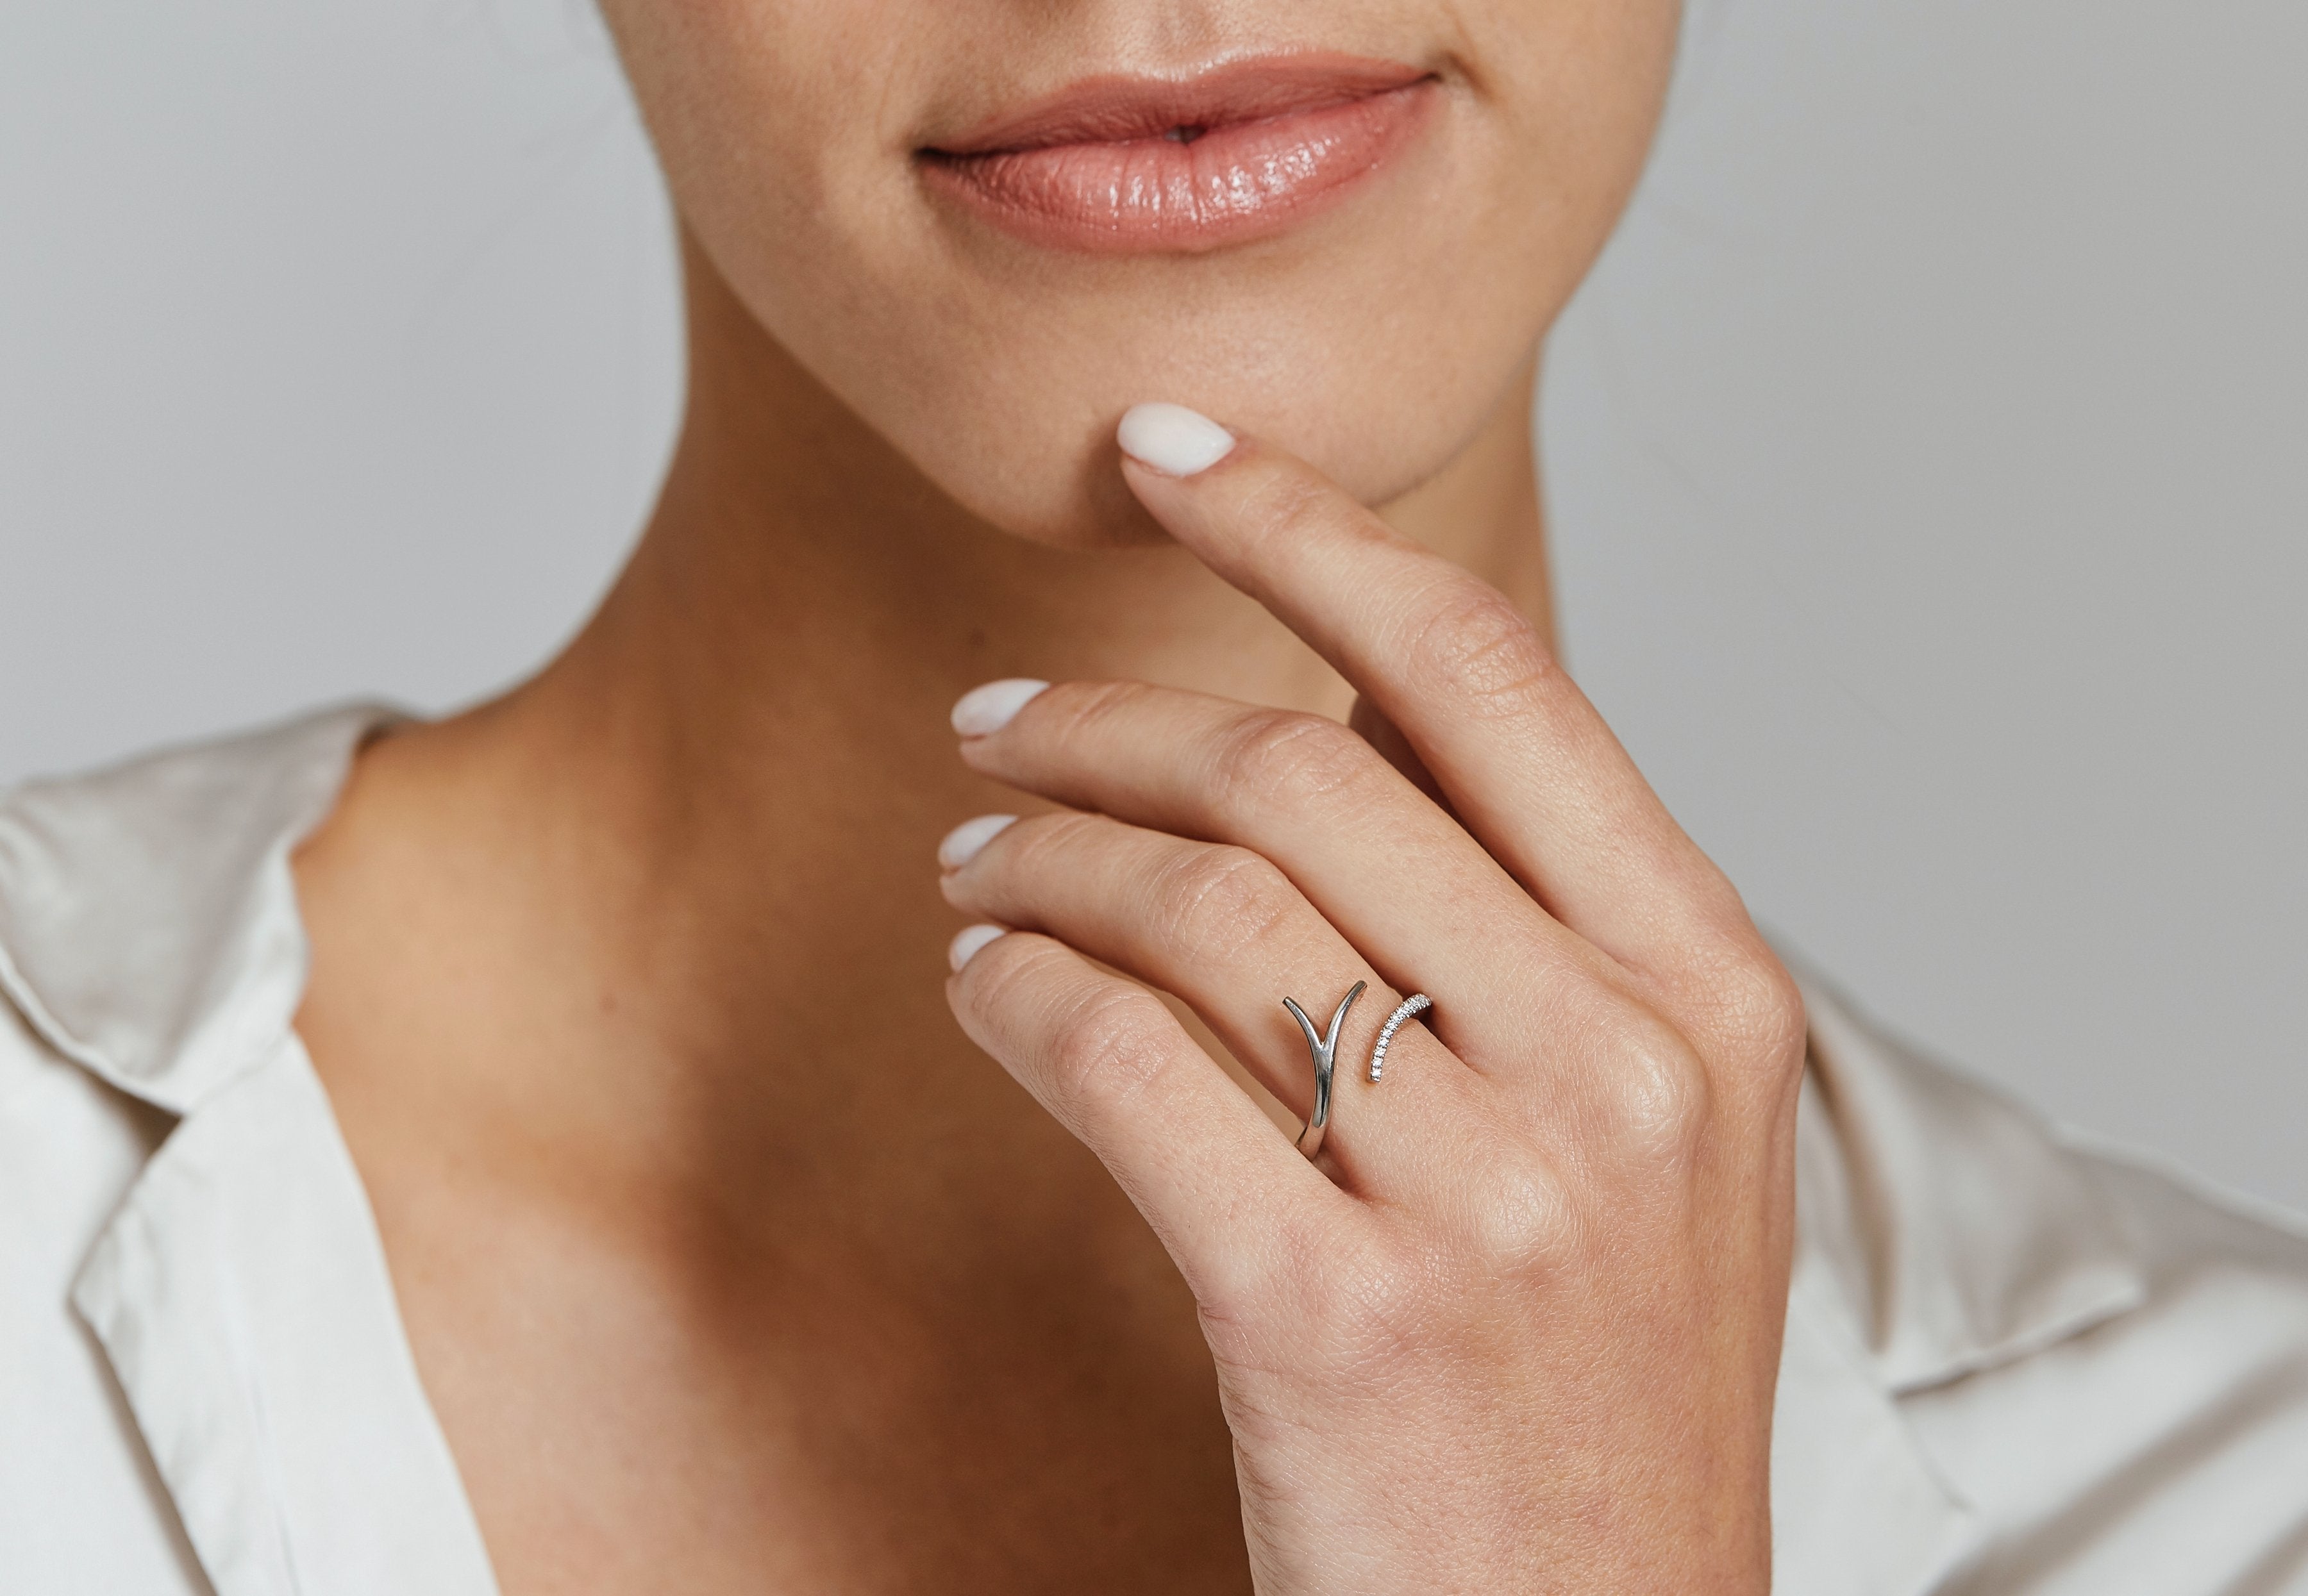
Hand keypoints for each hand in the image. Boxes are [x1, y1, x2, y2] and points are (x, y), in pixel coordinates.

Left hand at [938, 404, 1804, 1593]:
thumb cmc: (1593, 1384)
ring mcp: (1484, 1190)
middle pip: (1306, 770)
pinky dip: (1018, 991)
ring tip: (974, 859)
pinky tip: (985, 986)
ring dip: (1043, 852)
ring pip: (1195, 901)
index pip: (1485, 674)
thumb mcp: (1646, 1133)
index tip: (1172, 451)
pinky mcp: (1332, 1309)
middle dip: (1112, 714)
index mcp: (1707, 988)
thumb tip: (1335, 731)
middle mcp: (1614, 1061)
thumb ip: (1532, 930)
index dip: (1308, 527)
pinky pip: (1119, 1059)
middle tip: (998, 720)